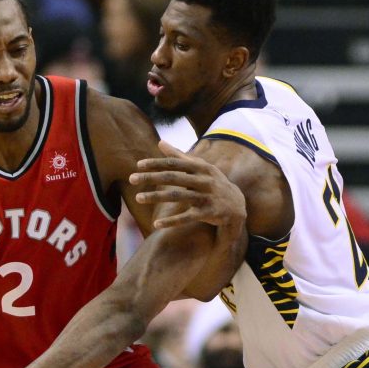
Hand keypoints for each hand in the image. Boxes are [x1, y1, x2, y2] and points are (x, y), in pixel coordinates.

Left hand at [130, 140, 246, 229]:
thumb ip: (179, 156)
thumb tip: (160, 142)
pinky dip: (172, 221)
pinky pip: (187, 218)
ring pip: (178, 197)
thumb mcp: (200, 168)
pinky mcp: (208, 213)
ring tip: (138, 198)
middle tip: (131, 179)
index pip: (175, 163)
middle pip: (173, 178)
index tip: (138, 165)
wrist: (237, 206)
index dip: (156, 163)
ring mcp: (207, 197)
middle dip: (151, 178)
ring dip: (157, 197)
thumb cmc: (212, 183)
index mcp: (201, 167)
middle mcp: (204, 180)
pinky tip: (156, 225)